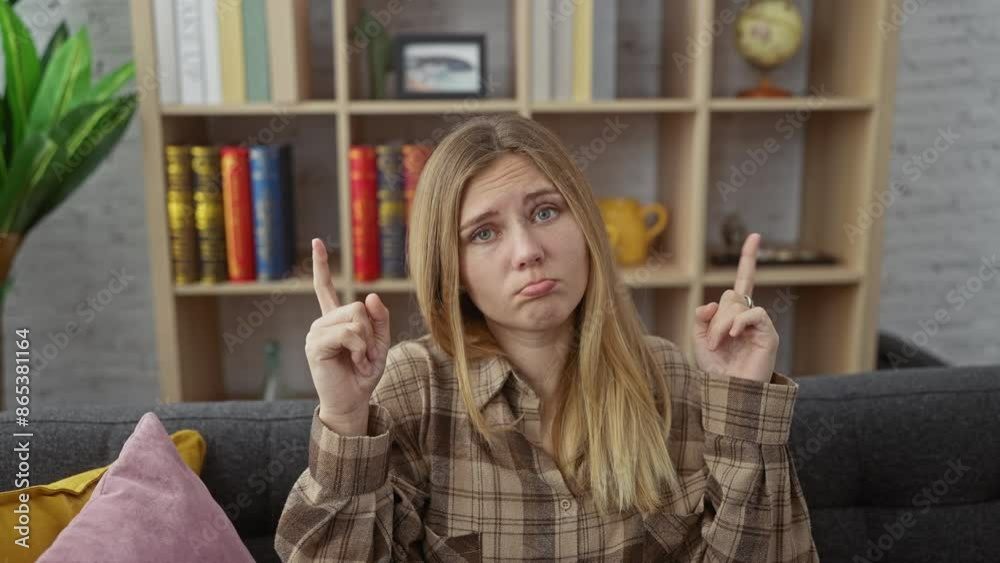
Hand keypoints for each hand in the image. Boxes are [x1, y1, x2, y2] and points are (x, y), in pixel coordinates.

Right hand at [305, 238, 391, 418]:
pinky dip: (358, 349)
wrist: (353, 401)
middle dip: (370, 331)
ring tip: (357, 359)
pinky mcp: (315, 345)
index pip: (324, 287)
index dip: (321, 264)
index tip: (315, 241)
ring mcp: (316, 332)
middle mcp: (322, 322)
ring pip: (355, 319)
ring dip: (365, 343)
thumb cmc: (364, 373)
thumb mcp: (380, 343)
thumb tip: (369, 295)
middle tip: (364, 353)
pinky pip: (348, 333)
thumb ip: (379, 318)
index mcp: (335, 320)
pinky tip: (353, 362)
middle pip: (357, 307)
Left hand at [692, 233, 777, 382]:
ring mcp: (760, 324)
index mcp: (734, 314)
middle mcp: (749, 315)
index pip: (743, 281)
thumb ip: (702, 317)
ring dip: (721, 325)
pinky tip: (733, 337)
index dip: (748, 258)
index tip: (755, 236)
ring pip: (737, 304)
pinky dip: (738, 323)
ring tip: (719, 346)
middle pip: (730, 295)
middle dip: (714, 318)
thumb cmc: (716, 369)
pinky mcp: (769, 334)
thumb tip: (712, 303)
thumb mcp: (699, 339)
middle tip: (712, 343)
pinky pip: (753, 313)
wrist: (729, 392)